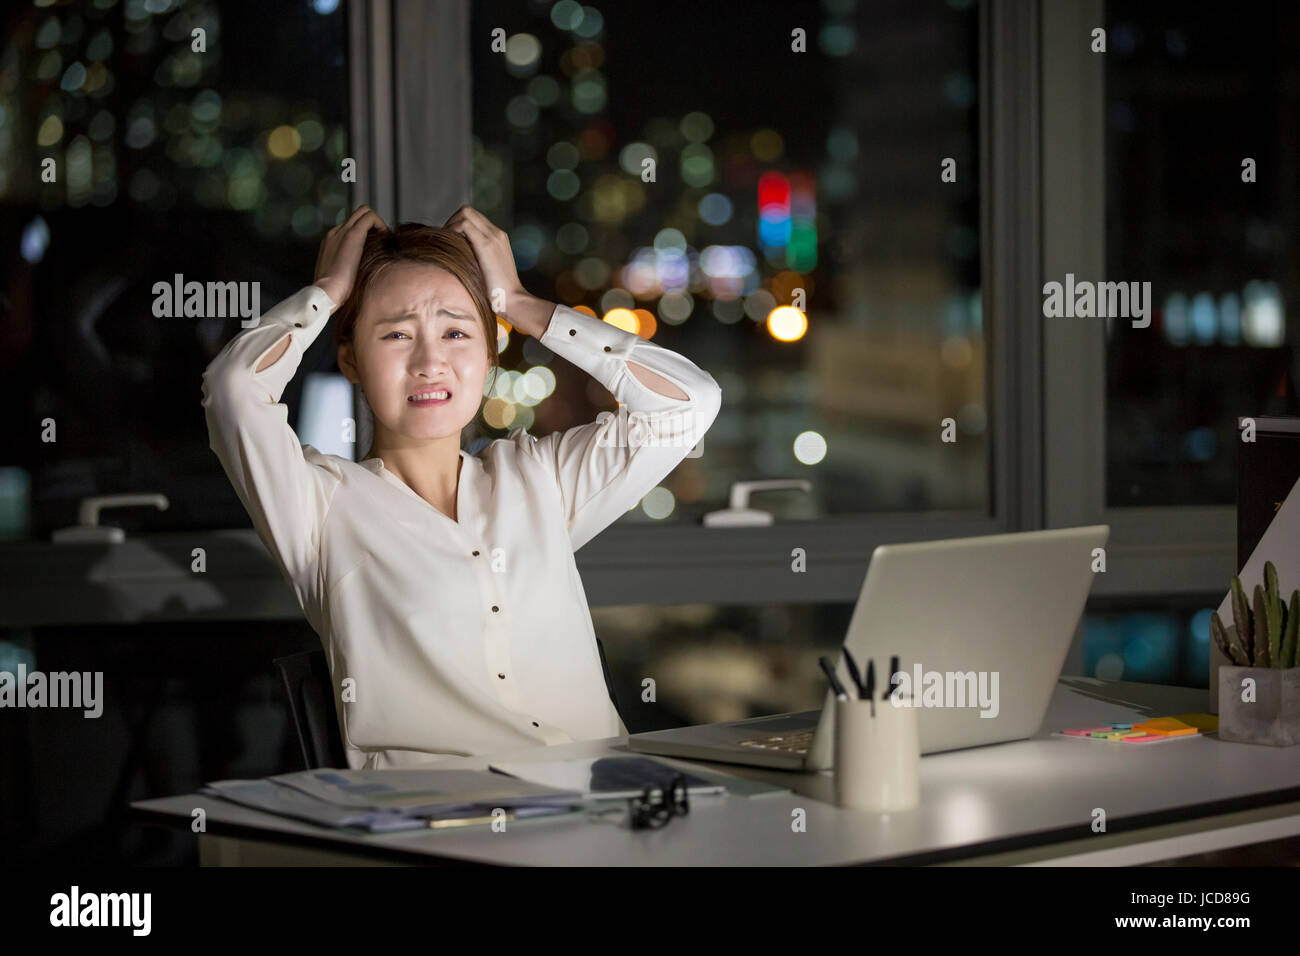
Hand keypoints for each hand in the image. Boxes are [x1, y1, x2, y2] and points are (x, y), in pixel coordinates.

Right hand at [313, 204, 387, 310]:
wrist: (326, 292)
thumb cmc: (334, 293)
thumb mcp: (341, 279)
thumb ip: (349, 271)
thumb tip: (363, 276)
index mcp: (330, 243)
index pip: (350, 227)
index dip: (366, 233)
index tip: (376, 248)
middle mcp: (335, 233)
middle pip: (357, 215)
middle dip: (373, 225)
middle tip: (383, 241)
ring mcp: (342, 232)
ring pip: (363, 211)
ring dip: (377, 222)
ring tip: (385, 240)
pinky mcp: (352, 234)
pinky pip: (370, 216)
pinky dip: (381, 223)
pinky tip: (386, 238)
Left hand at [442, 205, 529, 320]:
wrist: (512, 300)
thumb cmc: (497, 293)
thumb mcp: (486, 269)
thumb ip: (476, 257)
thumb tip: (455, 253)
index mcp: (498, 238)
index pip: (473, 217)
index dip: (457, 224)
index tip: (449, 241)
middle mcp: (497, 233)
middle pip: (468, 210)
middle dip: (452, 221)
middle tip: (445, 239)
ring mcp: (493, 236)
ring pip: (465, 212)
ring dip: (451, 224)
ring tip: (447, 243)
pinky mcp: (487, 244)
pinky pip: (464, 224)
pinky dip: (453, 231)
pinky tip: (451, 247)